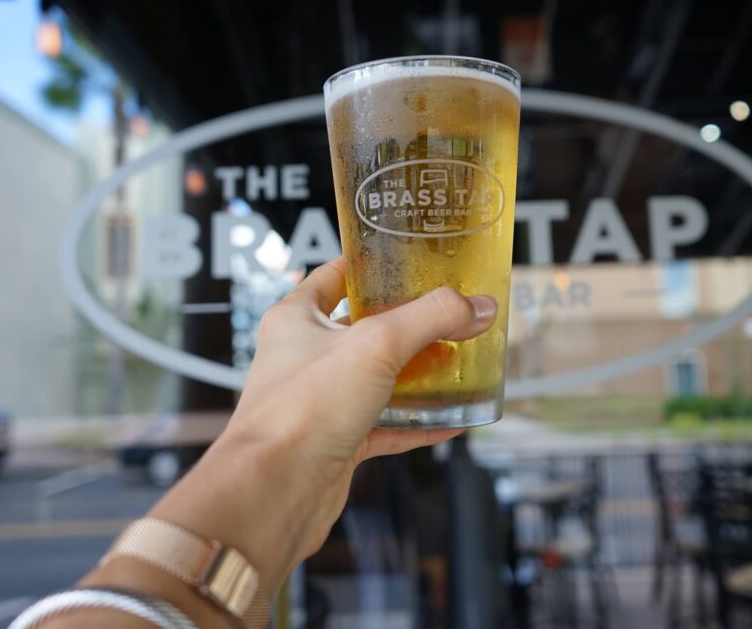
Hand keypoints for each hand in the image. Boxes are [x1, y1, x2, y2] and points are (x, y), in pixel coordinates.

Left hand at [146, 256, 496, 590]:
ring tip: (461, 364)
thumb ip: (431, 319)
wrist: (274, 491)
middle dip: (408, 325)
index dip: (368, 266)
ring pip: (377, 381)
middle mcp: (304, 358)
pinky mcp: (337, 442)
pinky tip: (452, 421)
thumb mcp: (376, 345)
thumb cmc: (300, 410)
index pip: (333, 277)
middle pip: (363, 330)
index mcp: (296, 319)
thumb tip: (477, 306)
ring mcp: (321, 402)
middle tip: (450, 315)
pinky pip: (386, 426)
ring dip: (418, 376)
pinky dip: (418, 423)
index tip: (406, 259)